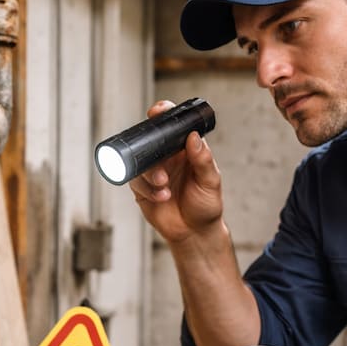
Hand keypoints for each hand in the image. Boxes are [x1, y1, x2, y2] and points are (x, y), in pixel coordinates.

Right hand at [129, 100, 222, 244]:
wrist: (194, 233)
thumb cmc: (206, 206)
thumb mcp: (211, 182)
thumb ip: (203, 160)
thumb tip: (194, 137)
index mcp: (184, 150)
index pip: (173, 127)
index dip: (163, 116)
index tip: (158, 112)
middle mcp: (167, 158)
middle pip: (151, 142)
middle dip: (149, 146)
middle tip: (159, 160)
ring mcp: (153, 173)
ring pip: (141, 163)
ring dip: (150, 173)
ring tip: (164, 186)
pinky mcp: (142, 189)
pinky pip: (135, 181)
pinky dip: (147, 188)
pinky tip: (161, 196)